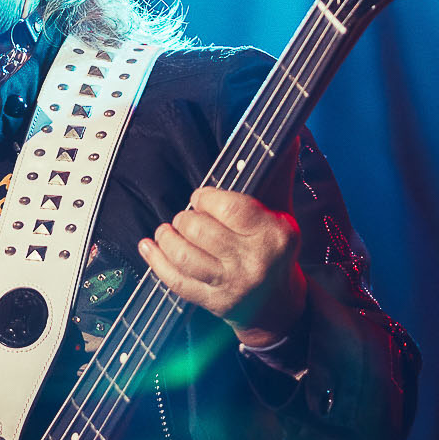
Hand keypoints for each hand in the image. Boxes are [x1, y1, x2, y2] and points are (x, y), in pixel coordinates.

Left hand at [138, 186, 308, 349]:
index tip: (202, 197)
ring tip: (168, 231)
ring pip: (184, 255)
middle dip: (186, 219)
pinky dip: (156, 261)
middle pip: (200, 230)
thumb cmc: (274, 248)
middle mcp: (255, 262)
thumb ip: (278, 172)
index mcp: (275, 235)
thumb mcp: (281, 210)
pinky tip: (148, 247)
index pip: (229, 207)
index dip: (206, 198)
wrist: (278, 305)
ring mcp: (233, 286)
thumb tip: (290, 133)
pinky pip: (175, 281)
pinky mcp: (214, 303)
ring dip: (168, 238)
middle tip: (188, 218)